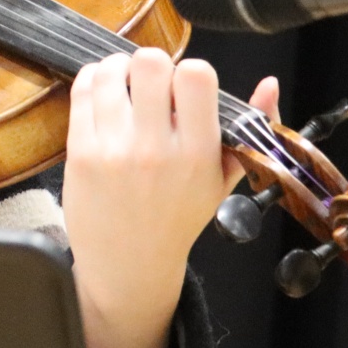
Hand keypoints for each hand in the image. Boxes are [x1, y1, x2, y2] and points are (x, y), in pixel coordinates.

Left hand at [61, 48, 278, 347]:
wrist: (123, 282)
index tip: (184, 96)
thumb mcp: (221, 188)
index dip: (190, 78)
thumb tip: (270, 87)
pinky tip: (97, 111)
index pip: (200, 78)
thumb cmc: (172, 231)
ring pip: (115, 69)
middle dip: (153, 72)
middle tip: (150, 97)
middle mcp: (160, 156)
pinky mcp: (76, 157)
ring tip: (123, 103)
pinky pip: (80, 91)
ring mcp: (114, 156)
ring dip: (117, 75)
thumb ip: (245, 136)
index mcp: (204, 164)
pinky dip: (88, 90)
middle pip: (156, 64)